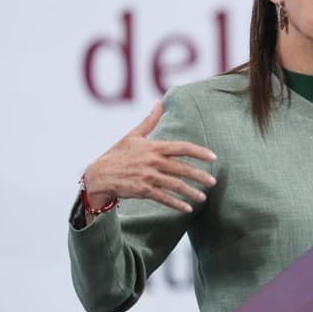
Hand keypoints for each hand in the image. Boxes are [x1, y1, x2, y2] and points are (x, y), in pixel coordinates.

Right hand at [83, 101, 216, 214]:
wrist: (98, 175)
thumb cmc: (117, 154)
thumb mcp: (133, 135)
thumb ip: (149, 120)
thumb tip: (159, 102)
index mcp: (153, 147)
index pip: (182, 147)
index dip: (199, 152)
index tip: (214, 158)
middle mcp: (152, 161)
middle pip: (182, 168)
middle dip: (199, 176)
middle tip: (213, 182)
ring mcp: (147, 176)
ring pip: (174, 185)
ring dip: (190, 192)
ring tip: (202, 198)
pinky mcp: (142, 190)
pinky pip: (163, 198)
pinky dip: (175, 204)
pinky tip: (187, 209)